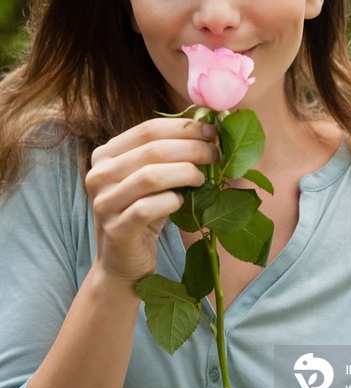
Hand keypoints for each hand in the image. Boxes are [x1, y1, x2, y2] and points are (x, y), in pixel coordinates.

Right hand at [85, 118, 217, 284]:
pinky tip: (181, 202)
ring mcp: (104, 203)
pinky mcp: (116, 229)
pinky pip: (148, 208)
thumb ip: (168, 153)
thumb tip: (208, 127)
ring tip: (202, 179)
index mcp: (105, 155)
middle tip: (216, 154)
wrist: (123, 261)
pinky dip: (171, 201)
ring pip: (151, 176)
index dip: (183, 128)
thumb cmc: (143, 212)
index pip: (148, 129)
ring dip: (185, 173)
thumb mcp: (151, 178)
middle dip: (192, 148)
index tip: (211, 130)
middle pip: (153, 150)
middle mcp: (98, 175)